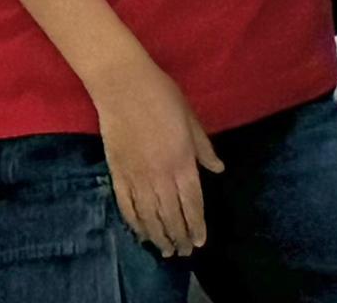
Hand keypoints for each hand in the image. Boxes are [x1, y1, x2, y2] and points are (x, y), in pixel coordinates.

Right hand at [91, 52, 222, 259]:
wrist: (123, 85)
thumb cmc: (162, 96)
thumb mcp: (191, 119)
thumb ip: (204, 148)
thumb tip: (218, 169)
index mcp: (182, 161)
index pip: (192, 203)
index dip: (196, 225)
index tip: (200, 241)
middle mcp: (160, 175)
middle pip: (171, 216)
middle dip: (180, 237)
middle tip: (185, 252)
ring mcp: (137, 177)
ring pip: (150, 217)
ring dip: (159, 237)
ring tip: (166, 251)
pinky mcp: (117, 174)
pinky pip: (126, 206)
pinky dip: (135, 224)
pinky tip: (141, 234)